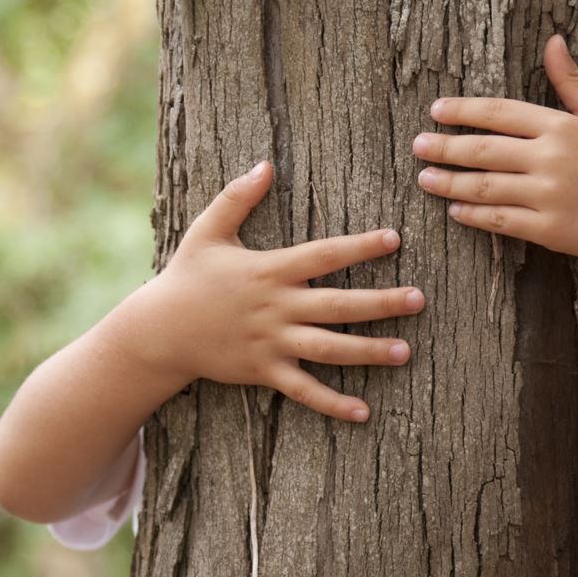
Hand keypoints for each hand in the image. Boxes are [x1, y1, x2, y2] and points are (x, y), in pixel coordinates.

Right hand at [139, 160, 424, 422]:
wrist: (159, 330)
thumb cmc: (186, 277)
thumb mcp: (207, 231)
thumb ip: (237, 197)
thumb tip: (264, 164)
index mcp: (269, 270)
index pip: (324, 255)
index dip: (360, 246)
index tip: (394, 239)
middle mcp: (276, 307)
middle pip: (338, 304)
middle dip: (381, 303)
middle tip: (419, 299)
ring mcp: (271, 342)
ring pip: (329, 349)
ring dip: (369, 352)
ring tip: (405, 352)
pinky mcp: (263, 371)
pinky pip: (303, 390)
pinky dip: (332, 403)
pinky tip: (364, 412)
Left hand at [411, 34, 577, 269]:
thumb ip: (571, 82)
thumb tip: (553, 40)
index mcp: (562, 126)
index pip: (500, 113)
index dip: (463, 110)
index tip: (436, 110)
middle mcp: (552, 159)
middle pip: (483, 150)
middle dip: (444, 147)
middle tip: (416, 145)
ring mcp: (549, 195)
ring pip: (485, 186)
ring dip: (449, 183)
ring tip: (424, 178)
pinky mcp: (549, 229)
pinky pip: (500, 220)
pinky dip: (473, 215)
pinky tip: (454, 210)